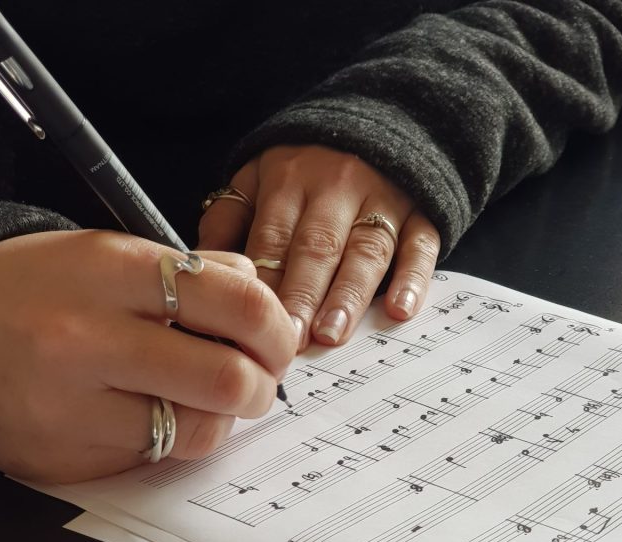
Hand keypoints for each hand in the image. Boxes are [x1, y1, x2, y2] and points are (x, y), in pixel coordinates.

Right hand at [0, 230, 295, 482]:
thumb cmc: (25, 287)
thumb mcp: (105, 254)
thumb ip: (190, 271)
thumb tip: (261, 295)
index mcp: (111, 271)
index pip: (236, 301)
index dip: (276, 327)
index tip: (277, 338)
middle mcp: (89, 338)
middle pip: (228, 378)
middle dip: (264, 385)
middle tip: (258, 379)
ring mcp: (71, 406)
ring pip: (198, 430)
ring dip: (222, 418)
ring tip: (205, 397)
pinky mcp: (61, 458)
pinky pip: (153, 458)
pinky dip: (175, 440)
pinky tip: (158, 416)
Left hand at [197, 145, 440, 349]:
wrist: (387, 120)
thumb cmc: (313, 164)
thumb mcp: (261, 171)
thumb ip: (231, 213)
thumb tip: (200, 261)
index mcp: (288, 181)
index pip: (272, 238)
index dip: (263, 284)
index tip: (250, 327)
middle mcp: (335, 188)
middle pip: (316, 248)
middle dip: (301, 296)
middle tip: (288, 341)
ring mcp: (383, 199)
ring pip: (365, 250)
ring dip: (348, 295)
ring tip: (332, 334)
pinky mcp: (422, 212)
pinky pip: (421, 244)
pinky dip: (414, 278)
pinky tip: (401, 309)